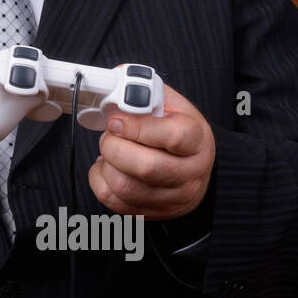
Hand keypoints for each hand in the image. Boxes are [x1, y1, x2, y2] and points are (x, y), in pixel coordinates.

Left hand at [88, 85, 214, 220]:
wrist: (194, 164)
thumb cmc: (178, 130)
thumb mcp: (169, 104)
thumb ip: (142, 92)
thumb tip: (111, 85)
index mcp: (197, 139)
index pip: (172, 137)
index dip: (137, 127)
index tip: (116, 120)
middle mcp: (190, 172)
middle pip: (146, 167)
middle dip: (114, 147)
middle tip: (109, 135)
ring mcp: (174, 196)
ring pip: (126, 187)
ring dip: (106, 165)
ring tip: (110, 150)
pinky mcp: (154, 212)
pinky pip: (115, 202)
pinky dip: (100, 181)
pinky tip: (108, 167)